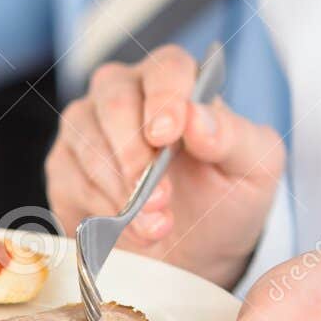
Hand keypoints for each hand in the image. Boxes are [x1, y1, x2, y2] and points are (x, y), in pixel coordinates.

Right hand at [45, 44, 284, 289]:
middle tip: (159, 199)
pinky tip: (125, 228)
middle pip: (114, 101)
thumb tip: (197, 118)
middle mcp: (126, 94)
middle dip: (135, 156)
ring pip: (87, 140)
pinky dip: (99, 207)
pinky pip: (70, 177)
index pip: (165, 69)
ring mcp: (89, 127)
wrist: (195, 252)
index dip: (164, 99)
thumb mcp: (254, 168)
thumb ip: (234, 136)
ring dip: (120, 191)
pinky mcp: (65, 166)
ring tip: (153, 226)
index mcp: (177, 82)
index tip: (166, 136)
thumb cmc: (224, 199)